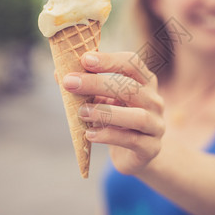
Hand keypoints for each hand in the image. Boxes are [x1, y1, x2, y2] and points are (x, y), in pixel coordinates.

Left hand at [62, 51, 164, 174]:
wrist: (134, 154)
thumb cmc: (116, 121)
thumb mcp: (102, 100)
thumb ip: (85, 87)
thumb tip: (59, 73)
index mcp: (145, 82)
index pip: (132, 63)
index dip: (109, 60)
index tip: (84, 59)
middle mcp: (155, 101)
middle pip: (131, 87)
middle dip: (98, 83)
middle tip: (70, 83)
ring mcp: (156, 125)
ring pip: (137, 116)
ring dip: (105, 112)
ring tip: (80, 112)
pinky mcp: (151, 148)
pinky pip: (131, 140)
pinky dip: (108, 136)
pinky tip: (89, 134)